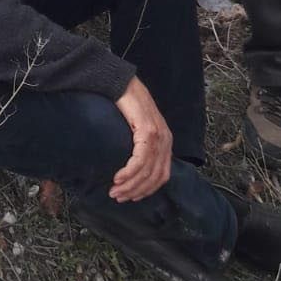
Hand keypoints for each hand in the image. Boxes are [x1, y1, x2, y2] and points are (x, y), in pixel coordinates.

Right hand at [112, 75, 172, 201]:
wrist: (122, 82)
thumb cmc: (127, 105)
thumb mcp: (138, 128)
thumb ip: (141, 146)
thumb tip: (134, 168)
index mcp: (165, 141)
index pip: (162, 175)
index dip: (147, 190)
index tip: (131, 197)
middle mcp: (165, 140)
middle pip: (155, 176)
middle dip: (136, 191)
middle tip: (118, 197)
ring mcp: (158, 135)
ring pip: (147, 171)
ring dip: (130, 185)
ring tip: (115, 191)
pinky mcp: (147, 130)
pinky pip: (140, 159)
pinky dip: (129, 172)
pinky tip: (118, 178)